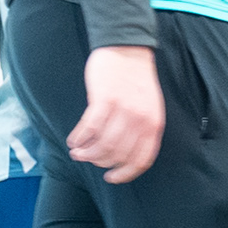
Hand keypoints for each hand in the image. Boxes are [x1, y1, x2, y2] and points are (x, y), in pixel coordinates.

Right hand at [68, 47, 164, 183]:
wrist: (127, 49)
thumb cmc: (135, 80)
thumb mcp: (149, 107)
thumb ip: (141, 129)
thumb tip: (123, 155)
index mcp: (154, 124)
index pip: (142, 160)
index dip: (125, 173)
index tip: (111, 178)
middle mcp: (141, 120)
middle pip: (118, 155)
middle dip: (99, 162)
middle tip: (87, 160)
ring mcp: (123, 110)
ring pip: (102, 145)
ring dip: (86, 153)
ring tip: (77, 152)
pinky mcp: (104, 99)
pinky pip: (90, 128)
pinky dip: (79, 138)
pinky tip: (73, 140)